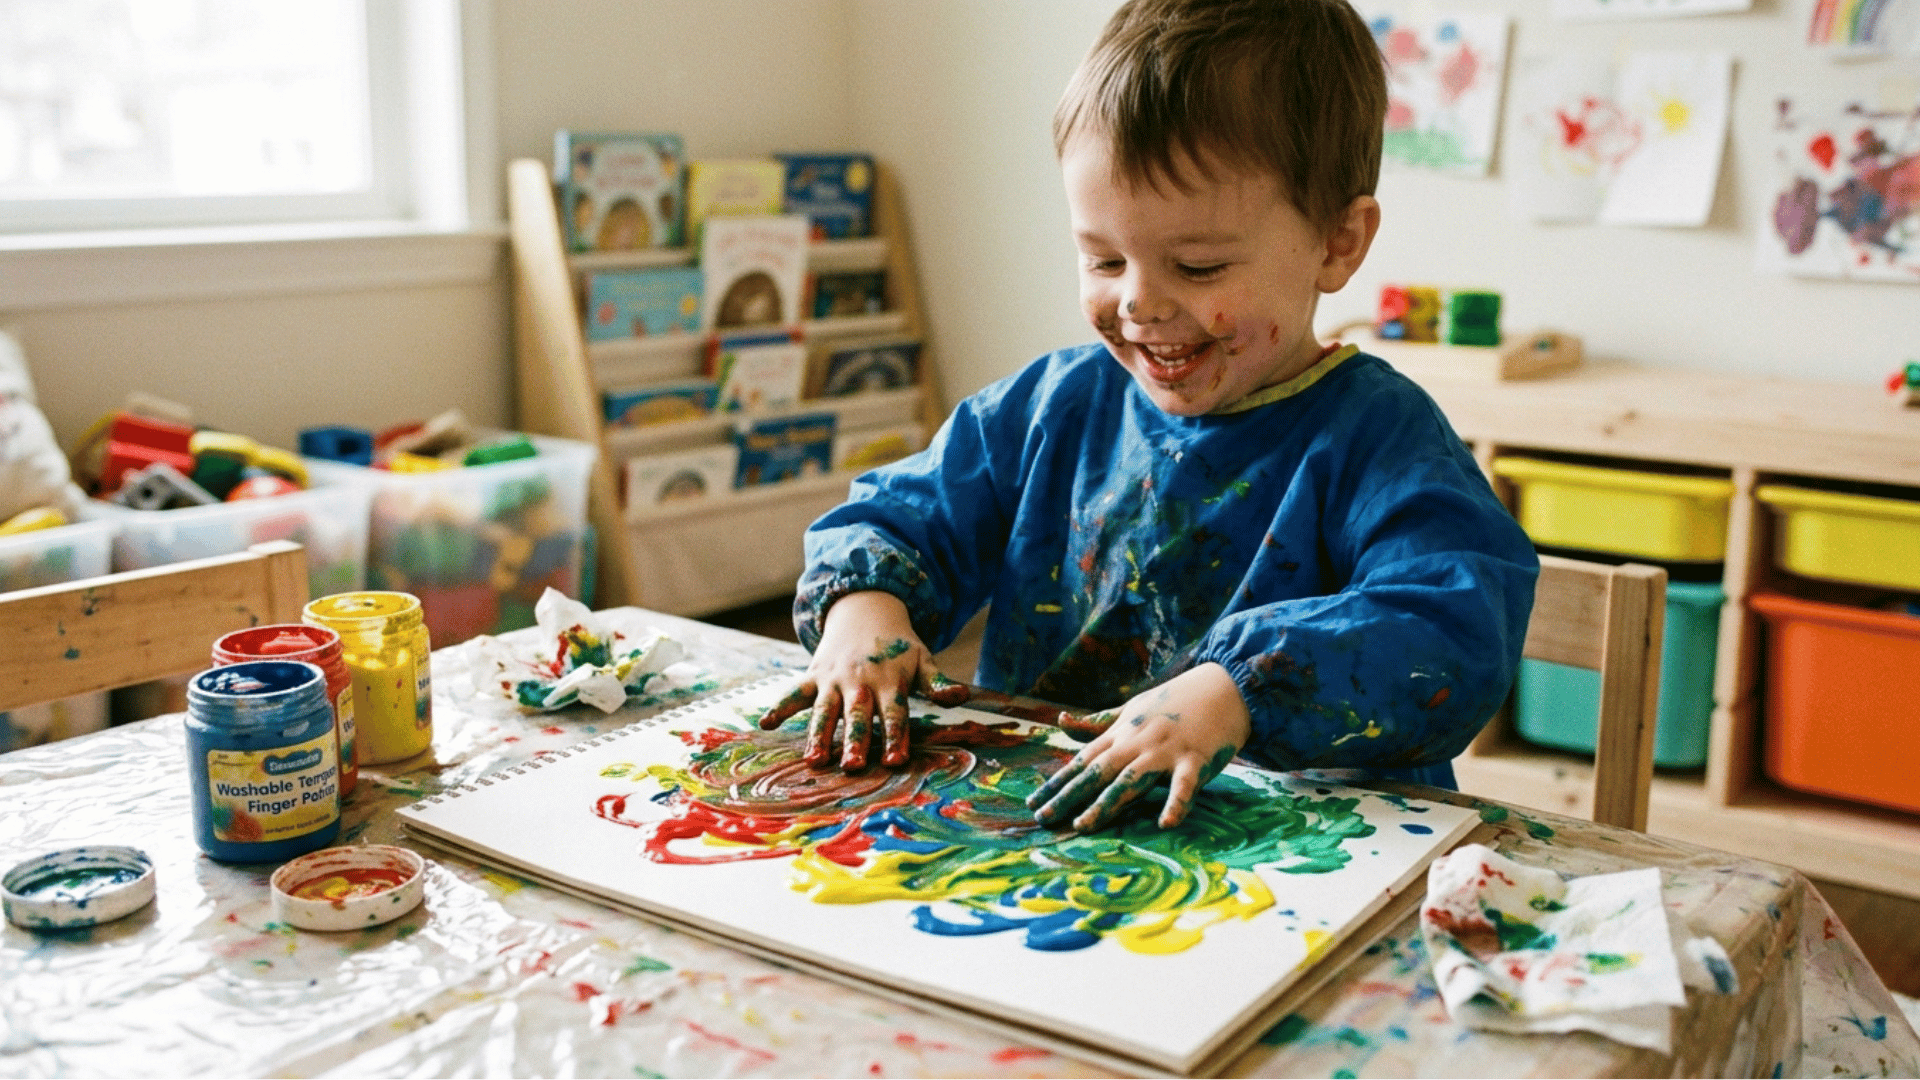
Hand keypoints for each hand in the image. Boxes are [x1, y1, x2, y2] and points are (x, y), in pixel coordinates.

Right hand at [758, 591, 968, 768]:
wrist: (867, 609)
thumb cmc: (899, 646)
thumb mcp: (923, 660)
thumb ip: (938, 682)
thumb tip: (961, 697)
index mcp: (890, 680)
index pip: (895, 713)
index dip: (895, 736)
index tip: (895, 761)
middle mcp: (860, 681)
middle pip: (858, 715)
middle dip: (855, 741)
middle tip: (853, 767)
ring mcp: (834, 678)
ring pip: (826, 710)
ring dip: (819, 734)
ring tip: (815, 760)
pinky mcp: (814, 675)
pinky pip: (794, 692)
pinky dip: (780, 706)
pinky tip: (765, 723)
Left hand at [1027, 663, 1249, 830]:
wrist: (1224, 687)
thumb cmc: (1175, 702)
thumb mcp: (1132, 708)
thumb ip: (1097, 722)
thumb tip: (1060, 722)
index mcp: (1122, 732)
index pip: (1082, 760)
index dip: (1057, 782)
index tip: (1033, 802)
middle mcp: (1138, 742)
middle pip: (1097, 773)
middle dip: (1068, 796)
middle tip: (1043, 819)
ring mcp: (1166, 751)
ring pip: (1131, 780)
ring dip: (1106, 803)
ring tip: (1083, 826)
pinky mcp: (1195, 760)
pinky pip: (1184, 785)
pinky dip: (1175, 803)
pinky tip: (1164, 823)